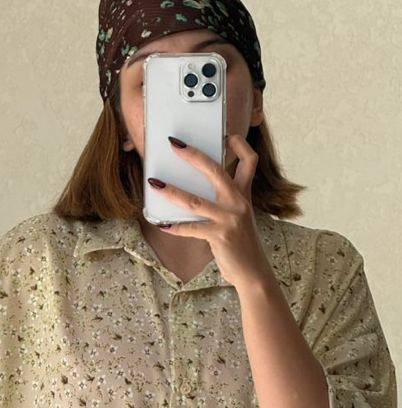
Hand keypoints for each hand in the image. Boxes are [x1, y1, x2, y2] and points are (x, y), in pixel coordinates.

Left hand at [147, 133, 272, 290]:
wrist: (252, 271)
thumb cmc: (240, 243)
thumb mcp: (238, 216)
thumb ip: (223, 200)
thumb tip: (192, 188)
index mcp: (243, 194)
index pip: (249, 161)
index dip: (240, 145)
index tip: (227, 135)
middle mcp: (238, 202)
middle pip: (216, 170)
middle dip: (194, 155)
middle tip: (175, 145)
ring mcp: (230, 218)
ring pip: (195, 200)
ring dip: (172, 191)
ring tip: (155, 184)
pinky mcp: (220, 235)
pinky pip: (191, 228)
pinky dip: (174, 227)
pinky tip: (162, 224)